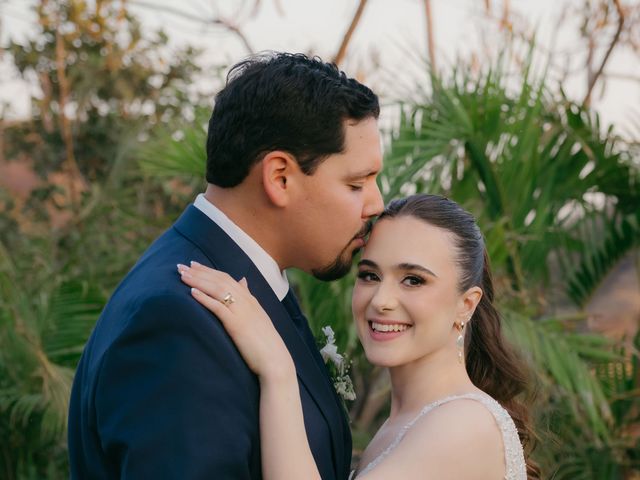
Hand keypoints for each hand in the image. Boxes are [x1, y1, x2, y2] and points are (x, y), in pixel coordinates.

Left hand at [177, 262, 294, 379]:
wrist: (275, 359)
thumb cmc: (265, 342)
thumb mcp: (257, 315)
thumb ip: (248, 298)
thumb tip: (243, 281)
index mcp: (250, 299)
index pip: (226, 278)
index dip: (209, 270)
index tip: (193, 265)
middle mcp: (246, 301)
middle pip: (219, 280)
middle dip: (199, 272)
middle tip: (180, 266)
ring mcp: (241, 311)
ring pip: (217, 289)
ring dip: (198, 280)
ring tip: (182, 275)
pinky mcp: (236, 324)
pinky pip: (218, 307)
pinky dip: (204, 298)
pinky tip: (191, 292)